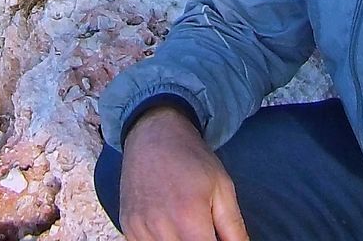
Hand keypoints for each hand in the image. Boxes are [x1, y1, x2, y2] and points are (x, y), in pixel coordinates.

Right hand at [118, 107, 248, 240]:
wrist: (153, 133)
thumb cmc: (192, 158)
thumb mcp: (223, 187)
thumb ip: (234, 229)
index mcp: (188, 218)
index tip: (215, 236)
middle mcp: (160, 227)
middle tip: (202, 228)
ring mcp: (139, 228)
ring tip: (185, 227)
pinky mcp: (128, 226)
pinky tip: (168, 228)